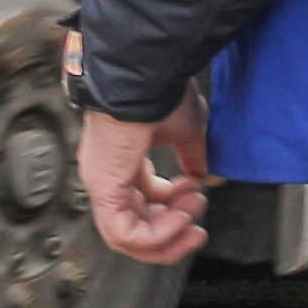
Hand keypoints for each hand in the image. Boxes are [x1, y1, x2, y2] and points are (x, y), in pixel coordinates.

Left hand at [78, 83, 214, 266]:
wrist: (147, 71)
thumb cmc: (161, 89)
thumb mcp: (186, 131)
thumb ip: (194, 158)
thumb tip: (207, 179)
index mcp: (121, 160)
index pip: (140, 202)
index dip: (173, 209)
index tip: (199, 198)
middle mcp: (107, 174)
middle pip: (133, 226)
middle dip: (172, 231)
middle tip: (198, 229)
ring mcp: (101, 182)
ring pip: (127, 237)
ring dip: (168, 236)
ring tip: (193, 218)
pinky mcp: (103, 187)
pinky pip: (125, 232)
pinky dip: (157, 234)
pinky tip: (181, 218)